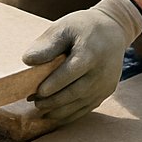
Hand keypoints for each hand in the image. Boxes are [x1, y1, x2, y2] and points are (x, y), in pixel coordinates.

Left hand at [22, 0, 141, 124]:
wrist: (113, 31)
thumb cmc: (82, 28)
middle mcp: (102, 71)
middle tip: (33, 101)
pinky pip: (87, 108)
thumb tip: (27, 60)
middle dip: (53, 100)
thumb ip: (47, 45)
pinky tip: (52, 114)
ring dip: (59, 110)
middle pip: (76, 91)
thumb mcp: (64, 28)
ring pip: (81, 103)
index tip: (38, 92)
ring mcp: (106, 84)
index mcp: (91, 52)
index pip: (71, 72)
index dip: (55, 84)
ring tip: (39, 108)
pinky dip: (69, 114)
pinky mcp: (106, 92)